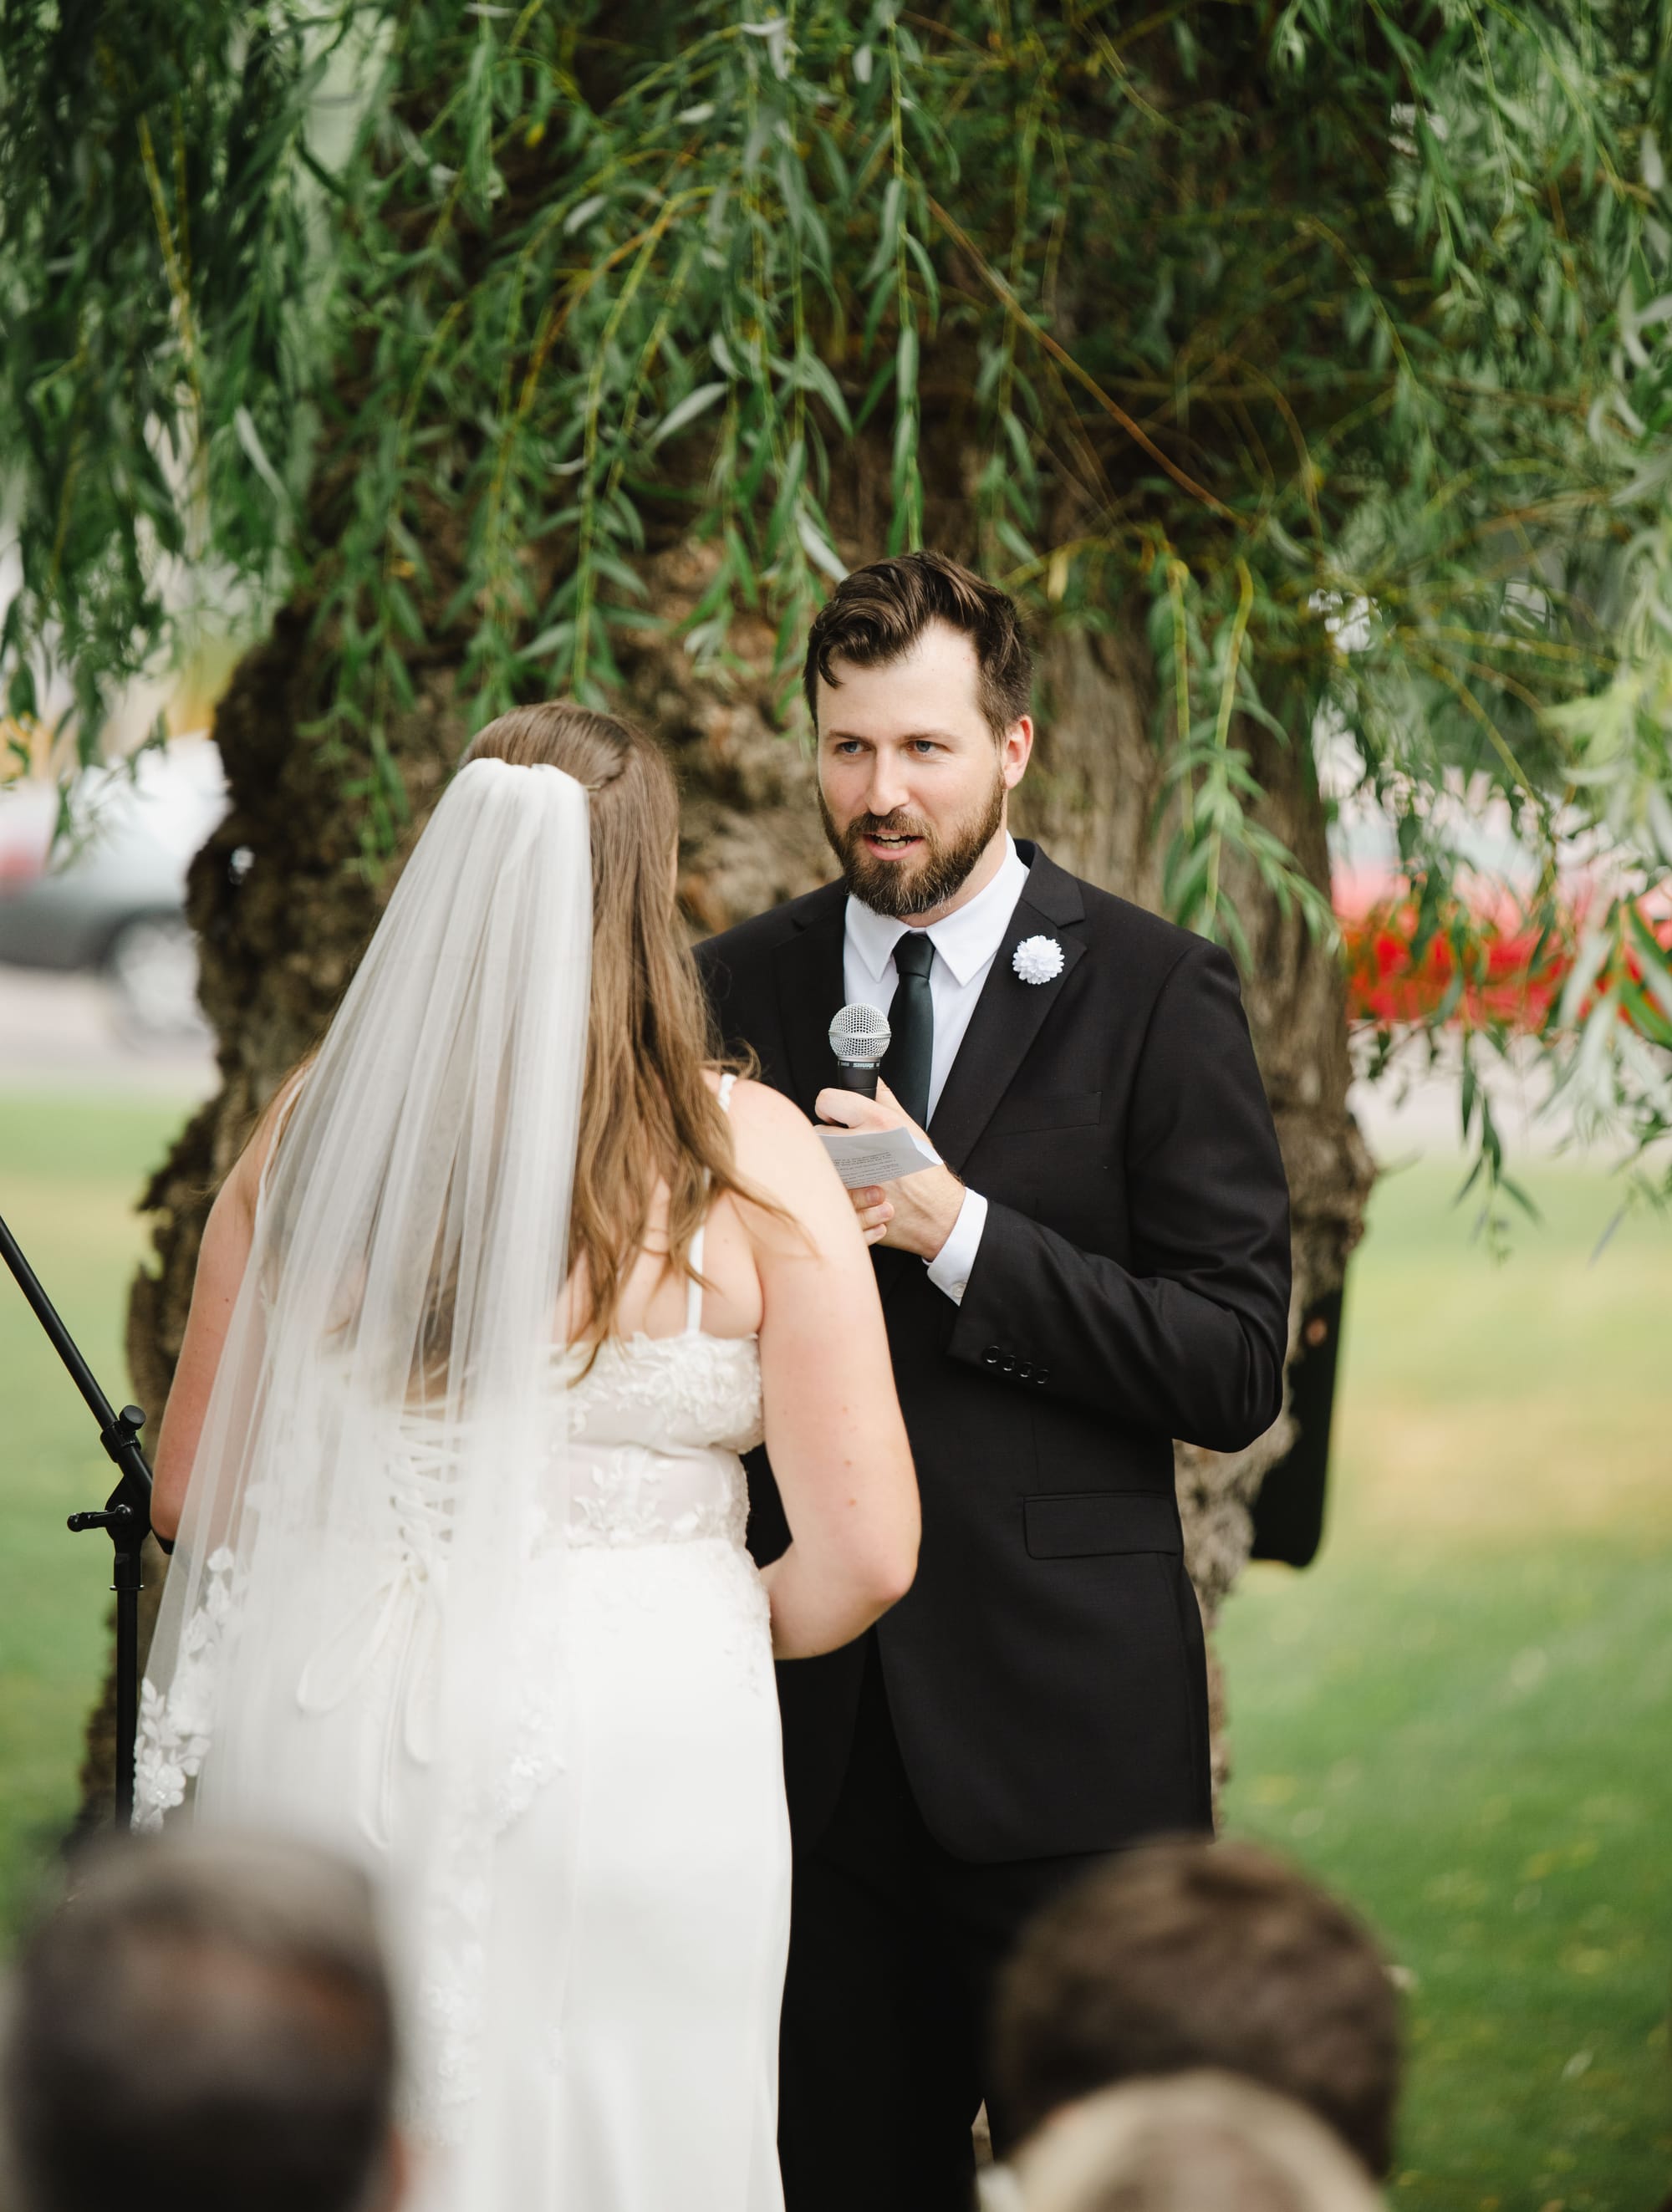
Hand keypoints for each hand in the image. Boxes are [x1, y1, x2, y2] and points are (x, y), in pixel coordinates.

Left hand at [814, 1079, 966, 1259]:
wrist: (933, 1212)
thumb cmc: (924, 1171)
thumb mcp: (910, 1127)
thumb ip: (885, 1098)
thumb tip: (872, 1080)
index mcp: (877, 1122)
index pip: (826, 1100)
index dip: (830, 1106)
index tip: (836, 1114)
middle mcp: (860, 1145)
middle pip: (817, 1131)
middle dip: (829, 1135)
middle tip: (847, 1143)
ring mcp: (848, 1174)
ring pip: (817, 1158)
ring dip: (829, 1159)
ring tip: (853, 1165)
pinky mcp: (843, 1196)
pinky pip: (823, 1182)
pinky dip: (832, 1182)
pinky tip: (852, 1184)